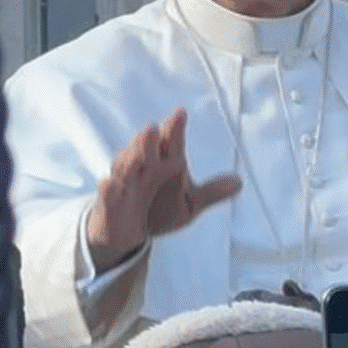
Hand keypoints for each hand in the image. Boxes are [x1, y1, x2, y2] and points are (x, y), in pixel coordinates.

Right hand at [86, 108, 242, 270]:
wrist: (129, 234)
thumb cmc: (160, 210)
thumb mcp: (190, 203)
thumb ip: (212, 192)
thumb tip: (240, 182)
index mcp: (163, 165)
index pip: (169, 144)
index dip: (174, 130)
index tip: (180, 113)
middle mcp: (142, 170)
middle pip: (145, 152)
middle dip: (148, 141)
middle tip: (154, 129)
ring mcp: (124, 186)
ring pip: (124, 169)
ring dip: (130, 158)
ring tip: (133, 151)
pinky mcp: (109, 206)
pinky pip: (107, 198)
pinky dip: (108, 192)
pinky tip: (110, 184)